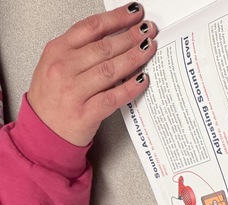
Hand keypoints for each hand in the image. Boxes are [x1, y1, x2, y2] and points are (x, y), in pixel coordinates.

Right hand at [26, 4, 157, 147]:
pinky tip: (143, 79)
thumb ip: (80, 51)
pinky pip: (113, 97)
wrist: (43, 132)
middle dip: (131, 36)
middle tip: (149, 30)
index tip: (134, 13)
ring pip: (111, 69)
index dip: (116, 18)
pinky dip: (131, 88)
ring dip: (134, 58)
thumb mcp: (56, 65)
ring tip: (149, 49)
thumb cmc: (51, 99)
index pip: (91, 27)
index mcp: (57, 50)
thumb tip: (114, 38)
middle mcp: (64, 68)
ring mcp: (74, 91)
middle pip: (104, 47)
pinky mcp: (85, 113)